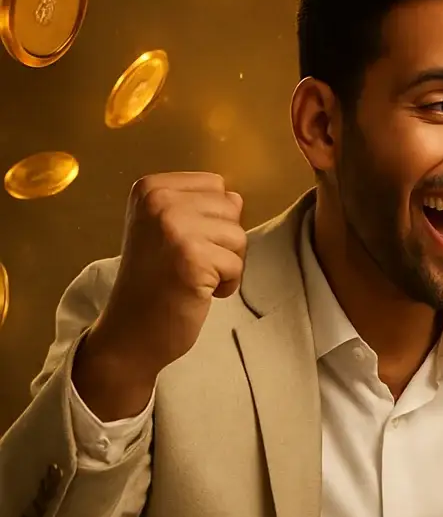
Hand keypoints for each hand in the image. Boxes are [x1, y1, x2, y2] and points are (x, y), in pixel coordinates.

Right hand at [76, 173, 245, 416]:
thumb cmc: (153, 282)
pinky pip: (237, 265)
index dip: (211, 220)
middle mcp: (159, 201)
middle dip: (222, 242)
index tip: (181, 244)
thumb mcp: (165, 230)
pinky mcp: (192, 257)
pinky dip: (226, 285)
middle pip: (231, 209)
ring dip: (225, 264)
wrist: (130, 330)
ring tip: (193, 277)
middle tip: (189, 263)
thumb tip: (236, 197)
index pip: (216, 186)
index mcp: (150, 188)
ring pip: (238, 236)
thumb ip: (198, 208)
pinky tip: (197, 292)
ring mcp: (174, 228)